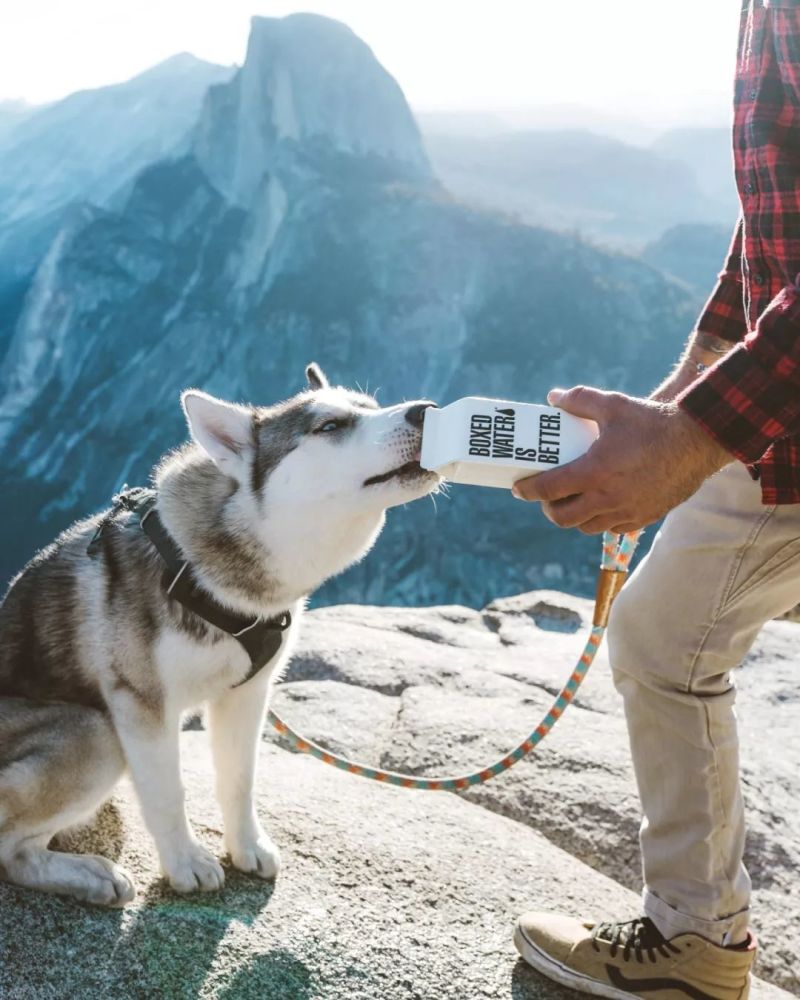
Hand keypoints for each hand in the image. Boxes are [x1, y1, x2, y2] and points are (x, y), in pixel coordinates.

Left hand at [512, 386, 732, 533]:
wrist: (699, 442)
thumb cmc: (653, 422)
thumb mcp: (613, 405)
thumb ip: (579, 400)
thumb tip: (553, 398)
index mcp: (595, 471)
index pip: (549, 489)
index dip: (528, 490)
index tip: (518, 488)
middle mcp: (608, 498)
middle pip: (563, 518)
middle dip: (548, 508)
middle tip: (546, 495)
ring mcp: (627, 511)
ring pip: (586, 527)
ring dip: (573, 517)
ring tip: (572, 500)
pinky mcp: (644, 517)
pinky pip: (612, 528)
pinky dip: (599, 520)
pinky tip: (600, 504)